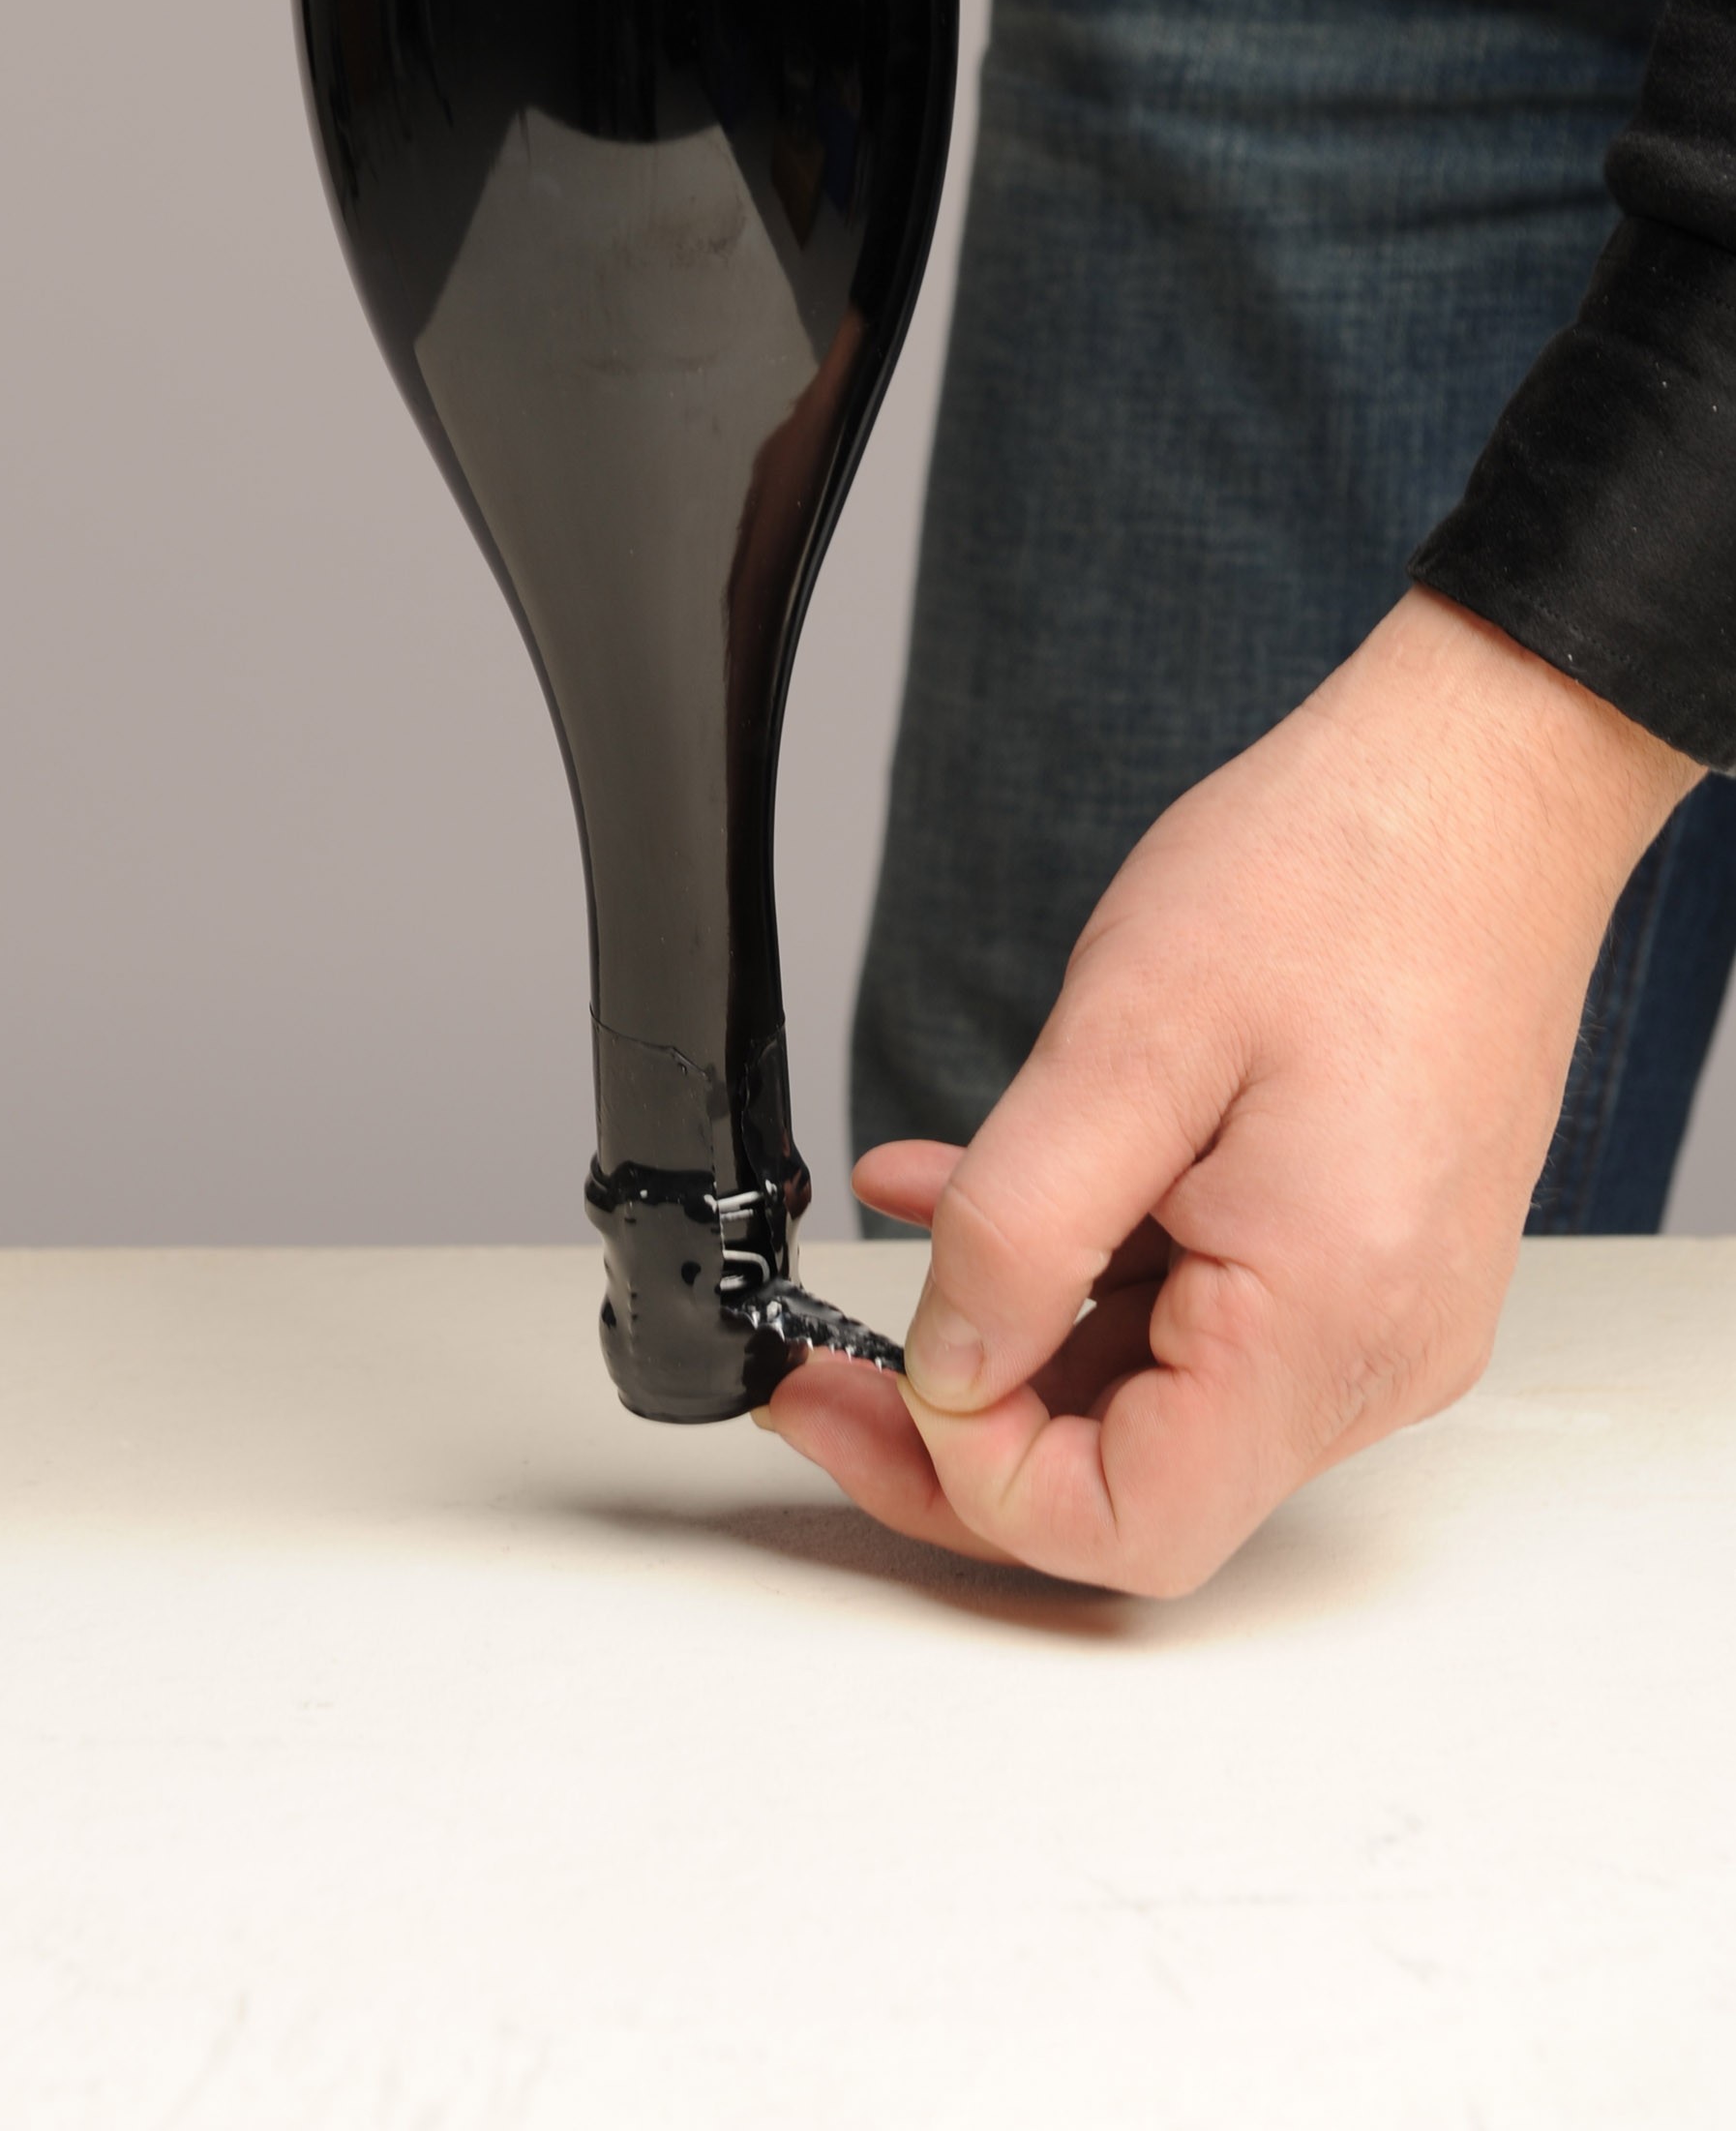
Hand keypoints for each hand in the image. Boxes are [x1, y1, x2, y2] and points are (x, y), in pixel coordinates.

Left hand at [762, 589, 1699, 1594]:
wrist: (1477, 785)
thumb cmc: (1342, 875)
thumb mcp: (1128, 1039)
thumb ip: (1021, 1225)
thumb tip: (944, 1365)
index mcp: (1328, 1315)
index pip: (1129, 1523)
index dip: (972, 1479)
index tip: (866, 1380)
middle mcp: (1373, 1349)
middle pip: (1139, 1488)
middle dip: (966, 1436)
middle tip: (831, 1368)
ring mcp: (1376, 1311)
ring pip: (1157, 1405)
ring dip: (1013, 1345)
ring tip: (896, 1242)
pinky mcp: (1359, 1259)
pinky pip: (1199, 1322)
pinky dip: (1083, 1280)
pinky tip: (991, 1193)